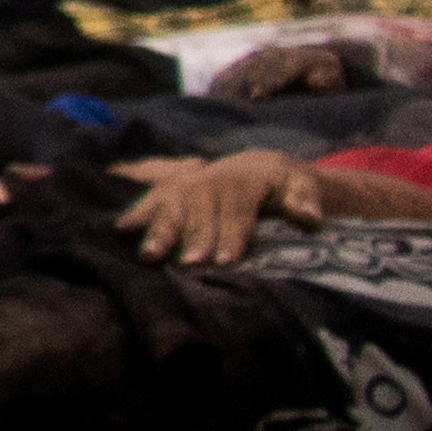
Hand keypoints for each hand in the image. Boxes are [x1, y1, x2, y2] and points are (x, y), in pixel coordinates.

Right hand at [115, 155, 316, 265]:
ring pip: (172, 202)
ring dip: (160, 229)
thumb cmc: (284, 187)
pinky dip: (137, 212)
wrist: (259, 166)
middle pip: (200, 206)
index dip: (231, 233)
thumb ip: (306, 200)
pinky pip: (153, 197)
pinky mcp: (174, 186)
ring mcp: (189, 181)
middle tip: (189, 264)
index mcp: (244, 179)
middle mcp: (211, 178)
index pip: (237, 208)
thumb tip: (310, 217)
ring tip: (149, 255)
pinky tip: (121, 230)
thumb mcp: (302, 188)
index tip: (226, 261)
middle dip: (193, 236)